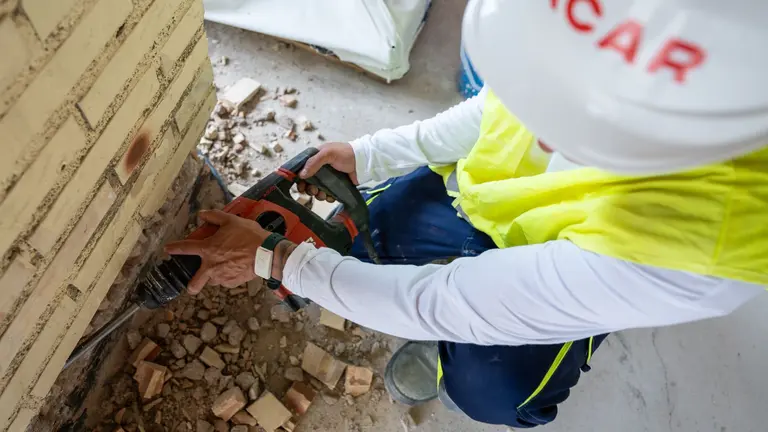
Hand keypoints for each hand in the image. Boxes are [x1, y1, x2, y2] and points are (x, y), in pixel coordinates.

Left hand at [164, 210, 296, 293]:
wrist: (266, 253)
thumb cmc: (249, 236)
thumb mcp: (231, 221)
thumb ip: (214, 216)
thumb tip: (202, 214)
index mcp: (208, 249)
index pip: (186, 248)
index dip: (174, 248)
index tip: (167, 249)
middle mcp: (212, 266)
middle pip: (195, 283)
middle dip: (191, 286)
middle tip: (192, 285)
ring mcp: (223, 276)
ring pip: (213, 281)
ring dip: (214, 276)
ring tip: (223, 268)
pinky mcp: (234, 282)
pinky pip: (227, 281)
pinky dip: (229, 276)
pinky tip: (236, 269)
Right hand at [298, 142, 357, 201]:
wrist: (364, 161)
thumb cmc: (346, 153)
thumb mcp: (328, 154)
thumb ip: (314, 162)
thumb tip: (301, 174)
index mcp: (317, 158)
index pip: (303, 169)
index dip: (300, 178)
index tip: (300, 186)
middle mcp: (321, 169)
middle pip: (309, 182)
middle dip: (309, 189)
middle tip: (313, 191)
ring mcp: (329, 178)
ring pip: (318, 190)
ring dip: (318, 194)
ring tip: (323, 194)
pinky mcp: (337, 186)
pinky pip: (328, 194)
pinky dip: (328, 197)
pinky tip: (330, 196)